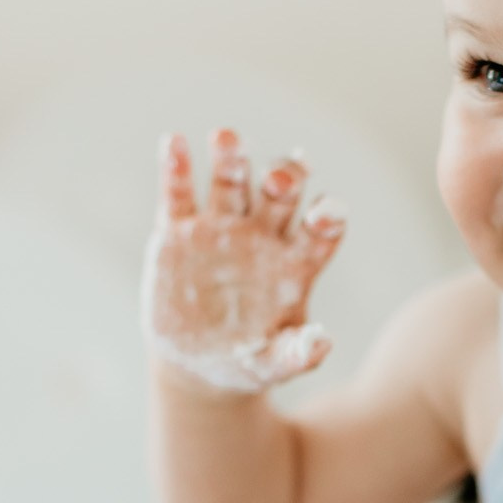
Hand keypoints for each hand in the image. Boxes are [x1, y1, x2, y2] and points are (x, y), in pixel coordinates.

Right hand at [142, 127, 344, 392]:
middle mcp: (262, 235)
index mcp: (296, 262)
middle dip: (283, 179)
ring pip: (230, 182)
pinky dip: (175, 168)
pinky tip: (173, 143)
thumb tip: (323, 342)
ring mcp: (220, 228)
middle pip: (278, 195)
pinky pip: (178, 194)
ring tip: (227, 137)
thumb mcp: (273, 364)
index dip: (327, 217)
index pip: (319, 230)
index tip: (329, 211)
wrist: (198, 365)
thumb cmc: (248, 361)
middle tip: (281, 178)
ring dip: (231, 158)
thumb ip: (298, 353)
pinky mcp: (178, 232)